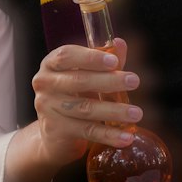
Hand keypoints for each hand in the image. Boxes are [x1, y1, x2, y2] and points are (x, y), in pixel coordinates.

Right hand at [3, 38, 142, 181]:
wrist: (55, 133)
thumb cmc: (74, 95)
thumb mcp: (87, 75)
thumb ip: (104, 60)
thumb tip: (120, 43)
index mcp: (51, 64)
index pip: (67, 56)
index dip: (90, 58)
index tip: (114, 61)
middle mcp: (45, 83)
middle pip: (78, 81)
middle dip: (109, 81)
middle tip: (134, 81)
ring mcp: (47, 107)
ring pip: (85, 108)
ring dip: (114, 111)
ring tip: (136, 113)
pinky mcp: (55, 130)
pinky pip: (87, 131)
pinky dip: (109, 134)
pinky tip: (126, 137)